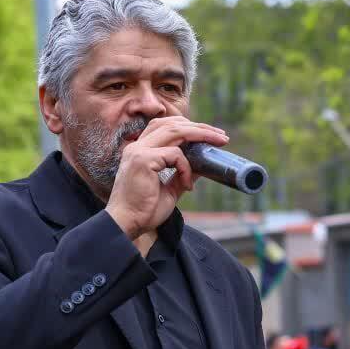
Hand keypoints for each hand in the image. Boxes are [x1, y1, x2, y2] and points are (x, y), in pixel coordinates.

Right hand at [104, 116, 227, 238]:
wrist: (127, 224)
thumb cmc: (145, 210)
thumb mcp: (170, 189)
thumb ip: (182, 175)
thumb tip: (202, 166)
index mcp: (141, 150)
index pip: (165, 127)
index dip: (188, 127)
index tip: (209, 136)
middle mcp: (138, 146)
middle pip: (172, 124)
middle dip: (199, 127)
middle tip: (221, 136)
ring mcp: (139, 151)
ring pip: (175, 131)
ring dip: (200, 134)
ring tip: (219, 141)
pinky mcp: (143, 160)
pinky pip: (175, 155)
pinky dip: (186, 168)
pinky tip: (187, 185)